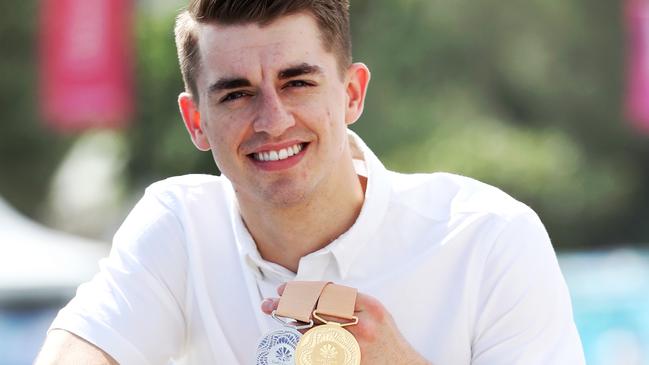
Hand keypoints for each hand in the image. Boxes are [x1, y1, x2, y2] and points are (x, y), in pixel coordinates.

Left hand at [261, 283, 430, 364]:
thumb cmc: (387, 342)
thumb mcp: (375, 313)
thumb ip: (349, 302)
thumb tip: (314, 294)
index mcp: (369, 308)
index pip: (327, 292)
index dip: (301, 289)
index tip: (285, 289)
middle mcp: (361, 327)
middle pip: (313, 310)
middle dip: (287, 304)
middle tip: (271, 303)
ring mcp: (352, 348)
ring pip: (310, 332)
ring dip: (292, 323)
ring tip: (277, 314)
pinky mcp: (344, 363)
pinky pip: (315, 352)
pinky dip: (303, 343)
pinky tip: (295, 336)